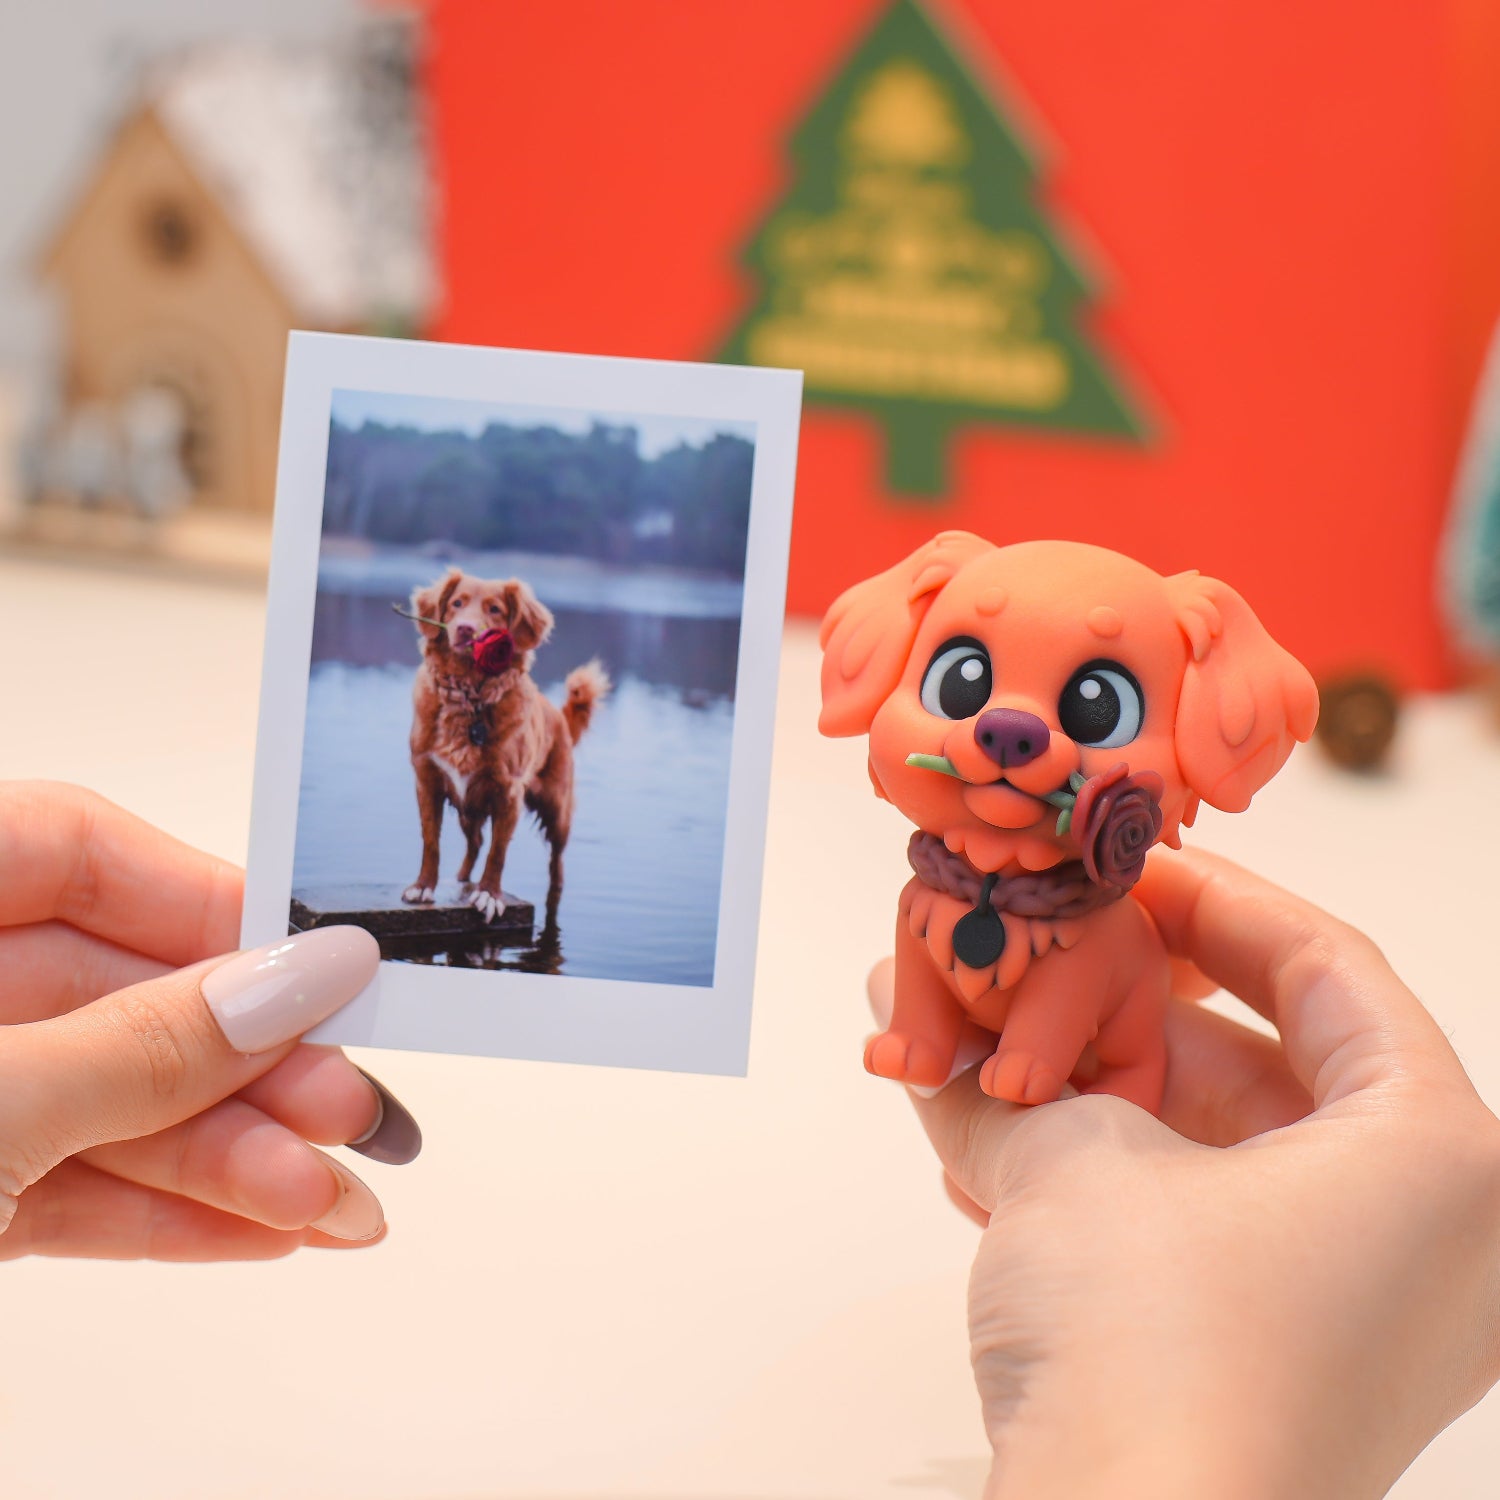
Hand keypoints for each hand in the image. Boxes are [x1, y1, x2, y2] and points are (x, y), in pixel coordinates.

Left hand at [0, 782, 419, 1261]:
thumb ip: (139, 1044)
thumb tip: (302, 979)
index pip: (77, 847)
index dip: (209, 903)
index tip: (322, 967)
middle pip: (112, 993)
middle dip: (242, 1068)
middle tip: (344, 1110)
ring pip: (99, 1103)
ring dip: (225, 1159)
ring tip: (324, 1203)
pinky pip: (58, 1187)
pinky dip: (157, 1215)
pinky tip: (259, 1229)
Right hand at [870, 849, 1499, 1498]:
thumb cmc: (1154, 1354)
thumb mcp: (1066, 1163)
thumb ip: (992, 1074)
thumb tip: (907, 1007)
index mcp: (1439, 1158)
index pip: (1326, 967)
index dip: (1208, 898)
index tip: (1118, 865)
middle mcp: (1431, 1234)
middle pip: (1266, 1057)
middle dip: (1125, 1003)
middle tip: (1036, 951)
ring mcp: (1362, 1308)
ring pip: (1220, 1145)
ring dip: (1093, 1090)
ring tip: (984, 1039)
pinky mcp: (1290, 1361)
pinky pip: (1202, 1222)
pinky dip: (1105, 1174)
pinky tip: (992, 1142)